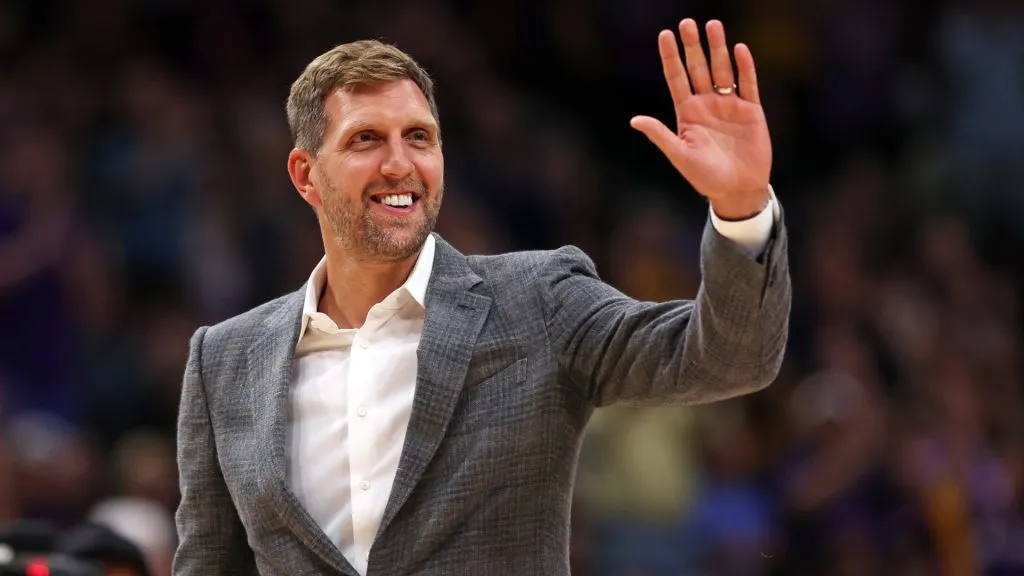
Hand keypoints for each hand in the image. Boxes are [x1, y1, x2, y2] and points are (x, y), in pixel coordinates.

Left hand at [631, 19, 771, 219]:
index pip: (676, 78)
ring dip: (718, 49)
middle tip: (687, 23)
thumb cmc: (705, 177)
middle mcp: (706, 104)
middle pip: (698, 68)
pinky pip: (747, 84)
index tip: (665, 34)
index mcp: (687, 113)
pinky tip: (739, 49)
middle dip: (693, 46)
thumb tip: (634, 120)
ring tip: (712, 25)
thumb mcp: (679, 155)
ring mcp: (729, 105)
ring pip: (722, 70)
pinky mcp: (751, 111)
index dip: (671, 57)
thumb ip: (660, 135)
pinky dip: (744, 67)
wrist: (737, 190)